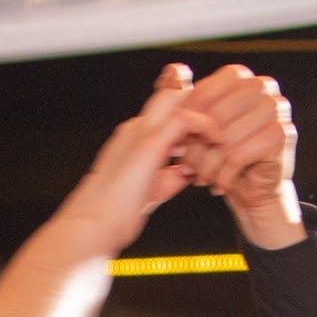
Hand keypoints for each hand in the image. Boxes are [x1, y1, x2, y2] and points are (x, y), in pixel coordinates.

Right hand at [46, 70, 214, 259]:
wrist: (94, 226)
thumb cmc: (115, 216)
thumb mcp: (151, 191)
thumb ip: (170, 176)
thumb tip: (190, 172)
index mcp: (134, 136)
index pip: (166, 107)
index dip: (190, 110)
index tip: (209, 130)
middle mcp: (136, 127)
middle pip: (171, 91)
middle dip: (199, 98)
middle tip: (221, 119)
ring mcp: (140, 131)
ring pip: (178, 95)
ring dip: (205, 109)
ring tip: (222, 130)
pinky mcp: (148, 143)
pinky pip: (185, 119)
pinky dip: (205, 126)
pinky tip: (217, 140)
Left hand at [182, 64, 304, 248]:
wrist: (251, 189)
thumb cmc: (222, 155)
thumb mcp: (196, 126)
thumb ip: (185, 97)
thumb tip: (172, 70)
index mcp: (239, 76)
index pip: (201, 94)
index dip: (185, 124)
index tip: (178, 146)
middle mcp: (261, 85)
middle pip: (214, 117)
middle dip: (196, 148)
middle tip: (190, 167)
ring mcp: (275, 108)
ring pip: (225, 138)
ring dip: (208, 166)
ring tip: (205, 177)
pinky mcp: (281, 133)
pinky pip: (239, 155)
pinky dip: (224, 176)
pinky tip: (222, 183)